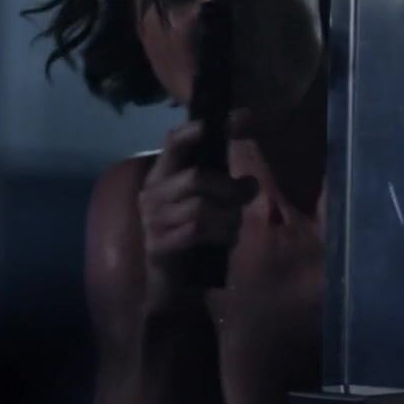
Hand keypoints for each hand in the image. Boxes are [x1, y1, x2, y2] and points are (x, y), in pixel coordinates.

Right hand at [136, 119, 258, 310]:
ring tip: (232, 226)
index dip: (202, 128)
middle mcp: (151, 193)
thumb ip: (229, 187)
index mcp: (162, 175)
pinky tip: (226, 240)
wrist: (175, 286)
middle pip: (196, 177)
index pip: (175, 141)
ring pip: (202, 207)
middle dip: (228, 188)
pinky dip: (221, 234)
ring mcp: (152, 221)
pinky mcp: (158, 246)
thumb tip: (251, 183)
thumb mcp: (215, 206)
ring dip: (228, 217)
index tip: (239, 118)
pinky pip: (198, 231)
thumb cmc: (196, 238)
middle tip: (243, 197)